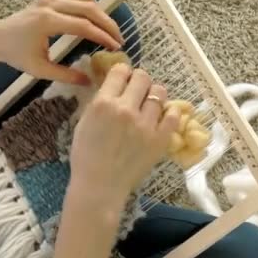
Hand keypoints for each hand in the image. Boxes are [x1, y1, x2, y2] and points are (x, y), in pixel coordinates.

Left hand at [0, 0, 123, 84]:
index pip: (83, 25)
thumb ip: (66, 75)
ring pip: (86, 0)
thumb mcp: (41, 70)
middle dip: (108, 24)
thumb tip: (89, 81)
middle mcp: (50, 5)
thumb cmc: (17, 55)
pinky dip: (92, 7)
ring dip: (102, 15)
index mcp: (47, 22)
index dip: (103, 36)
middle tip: (119, 40)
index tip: (116, 47)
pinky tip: (98, 21)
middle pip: (89, 9)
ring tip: (111, 33)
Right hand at [68, 64, 179, 211]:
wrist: (99, 186)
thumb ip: (99, 100)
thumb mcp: (84, 121)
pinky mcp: (160, 139)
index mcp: (103, 103)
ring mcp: (146, 125)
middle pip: (143, 77)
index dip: (123, 73)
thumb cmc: (86, 156)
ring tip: (149, 105)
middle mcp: (126, 109)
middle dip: (139, 81)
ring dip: (154, 95)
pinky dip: (169, 112)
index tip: (124, 79)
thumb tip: (113, 82)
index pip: (121, 71)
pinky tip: (162, 117)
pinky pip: (173, 115)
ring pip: (159, 92)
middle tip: (137, 92)